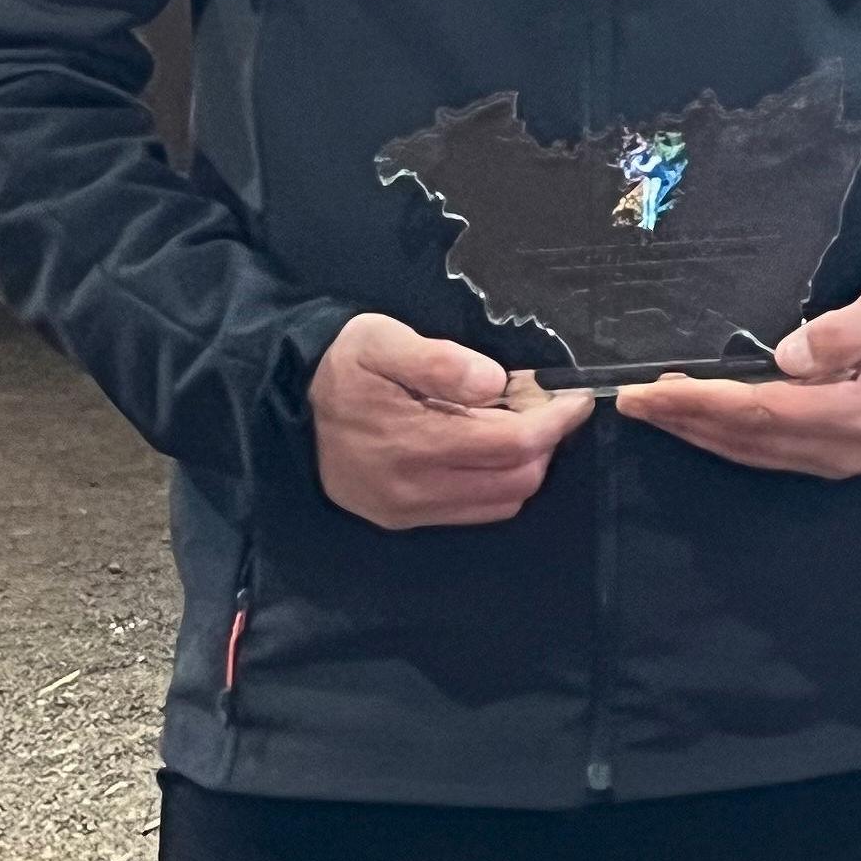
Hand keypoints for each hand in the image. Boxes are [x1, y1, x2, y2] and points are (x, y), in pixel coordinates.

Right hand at [308, 311, 594, 528]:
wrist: (285, 403)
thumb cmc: (343, 365)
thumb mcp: (383, 340)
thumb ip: (441, 362)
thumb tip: (496, 383)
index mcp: (411, 443)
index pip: (514, 446)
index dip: (557, 422)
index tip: (575, 397)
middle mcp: (411, 489)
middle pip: (517, 481)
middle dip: (545, 443)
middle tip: (544, 406)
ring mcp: (405, 510)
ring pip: (501, 503)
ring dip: (524, 466)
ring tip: (515, 424)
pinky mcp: (400, 519)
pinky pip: (474, 513)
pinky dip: (497, 484)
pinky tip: (485, 449)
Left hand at [613, 276, 860, 478]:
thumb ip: (848, 329)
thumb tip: (791, 354)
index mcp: (860, 412)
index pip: (765, 410)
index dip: (706, 402)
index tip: (655, 388)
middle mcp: (843, 449)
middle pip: (747, 437)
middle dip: (685, 419)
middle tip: (631, 400)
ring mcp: (836, 461)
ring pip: (749, 451)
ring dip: (694, 431)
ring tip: (649, 409)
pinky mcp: (828, 459)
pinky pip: (761, 453)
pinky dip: (719, 438)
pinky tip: (691, 421)